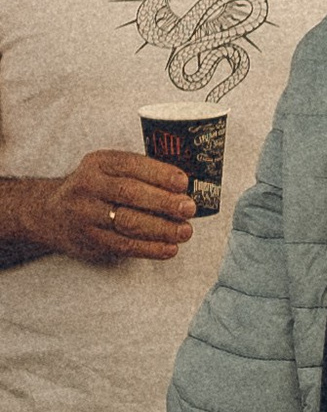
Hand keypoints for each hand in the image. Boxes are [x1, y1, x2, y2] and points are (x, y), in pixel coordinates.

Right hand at [32, 151, 197, 265]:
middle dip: (163, 202)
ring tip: (185, 231)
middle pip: (130, 193)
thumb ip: (140, 174)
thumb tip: (185, 188)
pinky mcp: (89, 240)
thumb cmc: (96, 189)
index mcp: (98, 163)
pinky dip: (150, 248)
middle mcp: (88, 186)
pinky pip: (123, 245)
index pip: (131, 165)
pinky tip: (169, 248)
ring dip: (161, 228)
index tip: (183, 182)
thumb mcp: (108, 170)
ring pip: (127, 222)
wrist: (51, 213)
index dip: (159, 173)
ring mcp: (86, 214)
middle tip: (189, 208)